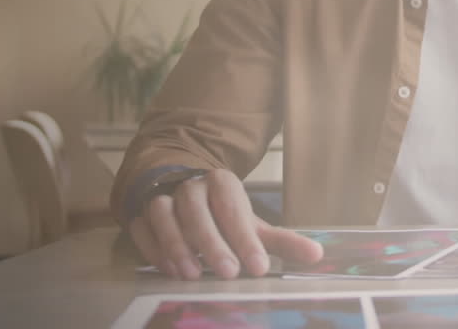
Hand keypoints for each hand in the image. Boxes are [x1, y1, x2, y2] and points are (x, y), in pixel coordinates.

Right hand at [128, 168, 322, 279]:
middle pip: (197, 211)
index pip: (233, 208)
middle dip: (213, 243)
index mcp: (221, 183)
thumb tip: (318, 254)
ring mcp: (162, 197)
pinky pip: (142, 229)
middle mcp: (189, 186)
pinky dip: (154, 249)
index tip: (259, 267)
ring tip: (193, 274)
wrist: (177, 189)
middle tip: (228, 273)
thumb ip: (282, 241)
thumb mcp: (251, 224)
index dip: (245, 237)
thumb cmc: (221, 214)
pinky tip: (169, 270)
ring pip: (164, 215)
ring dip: (178, 245)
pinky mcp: (140, 214)